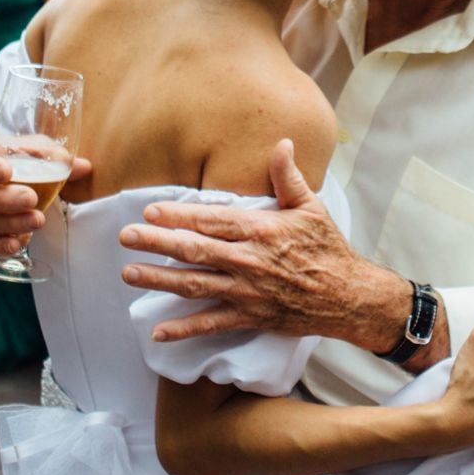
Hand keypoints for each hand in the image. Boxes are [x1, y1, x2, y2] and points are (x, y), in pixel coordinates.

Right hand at [0, 143, 92, 256]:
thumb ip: (56, 156)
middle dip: (4, 200)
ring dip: (11, 223)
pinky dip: (2, 246)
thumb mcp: (38, 150)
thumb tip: (84, 167)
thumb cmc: (25, 157)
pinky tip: (19, 244)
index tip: (6, 172)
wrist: (15, 179)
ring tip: (37, 220)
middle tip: (31, 199)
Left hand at [120, 140, 389, 346]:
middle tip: (125, 237)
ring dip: (159, 280)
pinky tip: (157, 331)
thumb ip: (288, 176)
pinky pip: (211, 323)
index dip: (178, 216)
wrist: (348, 296)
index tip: (150, 211)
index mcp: (261, 229)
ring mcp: (247, 292)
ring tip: (129, 273)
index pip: (212, 220)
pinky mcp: (250, 317)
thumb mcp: (311, 207)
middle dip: (156, 243)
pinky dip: (183, 329)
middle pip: (194, 250)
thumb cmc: (328, 248)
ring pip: (195, 285)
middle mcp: (249, 261)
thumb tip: (281, 143)